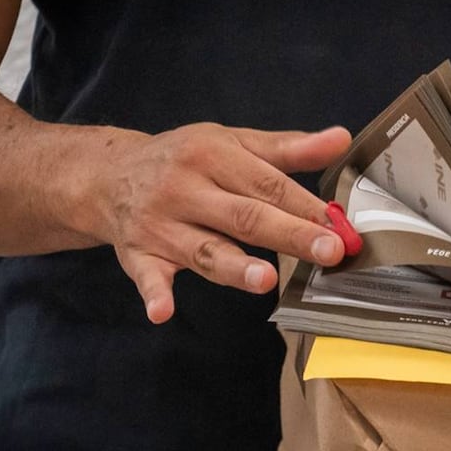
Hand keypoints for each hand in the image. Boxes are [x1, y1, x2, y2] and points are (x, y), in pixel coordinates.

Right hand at [98, 123, 351, 322]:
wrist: (109, 175)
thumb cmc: (184, 159)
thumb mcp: (232, 142)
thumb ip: (288, 148)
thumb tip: (341, 139)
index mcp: (212, 155)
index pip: (267, 184)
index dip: (306, 206)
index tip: (340, 226)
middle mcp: (184, 188)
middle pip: (243, 216)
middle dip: (288, 234)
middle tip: (328, 251)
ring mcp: (160, 225)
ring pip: (203, 250)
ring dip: (231, 266)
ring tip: (264, 279)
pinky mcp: (138, 256)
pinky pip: (147, 277)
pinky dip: (154, 294)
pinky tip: (162, 311)